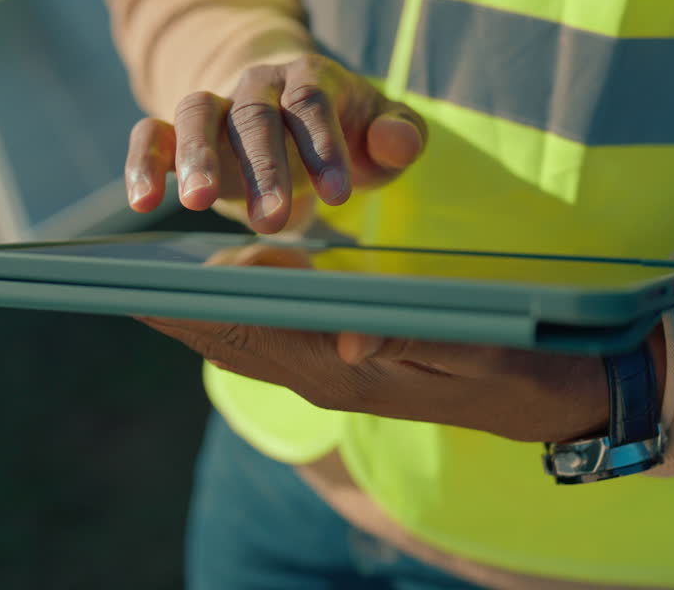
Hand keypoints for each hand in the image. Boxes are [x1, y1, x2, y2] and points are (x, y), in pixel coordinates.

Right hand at [124, 54, 426, 233]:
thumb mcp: (383, 135)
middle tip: (275, 222)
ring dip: (197, 158)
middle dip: (265, 169)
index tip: (339, 199)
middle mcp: (257, 84)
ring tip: (199, 203)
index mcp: (310, 78)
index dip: (324, 147)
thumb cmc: (348, 132)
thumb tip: (397, 143)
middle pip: (255, 116)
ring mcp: (215, 104)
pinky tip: (141, 202)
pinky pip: (151, 135)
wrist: (293, 117)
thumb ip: (400, 136)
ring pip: (196, 114)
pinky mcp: (177, 130)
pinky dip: (143, 163)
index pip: (312, 103)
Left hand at [139, 245, 667, 442]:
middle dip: (172, 309)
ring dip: (195, 313)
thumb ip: (410, 338)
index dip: (193, 305)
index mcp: (348, 371)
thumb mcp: (476, 342)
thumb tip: (345, 336)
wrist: (560, 395)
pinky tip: (218, 290)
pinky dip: (235, 313)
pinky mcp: (348, 364)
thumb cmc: (522, 359)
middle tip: (113, 278)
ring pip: (245, 340)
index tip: (139, 281)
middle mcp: (329, 375)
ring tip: (145, 283)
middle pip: (230, 338)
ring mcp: (335, 372)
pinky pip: (274, 337)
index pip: (250, 333)